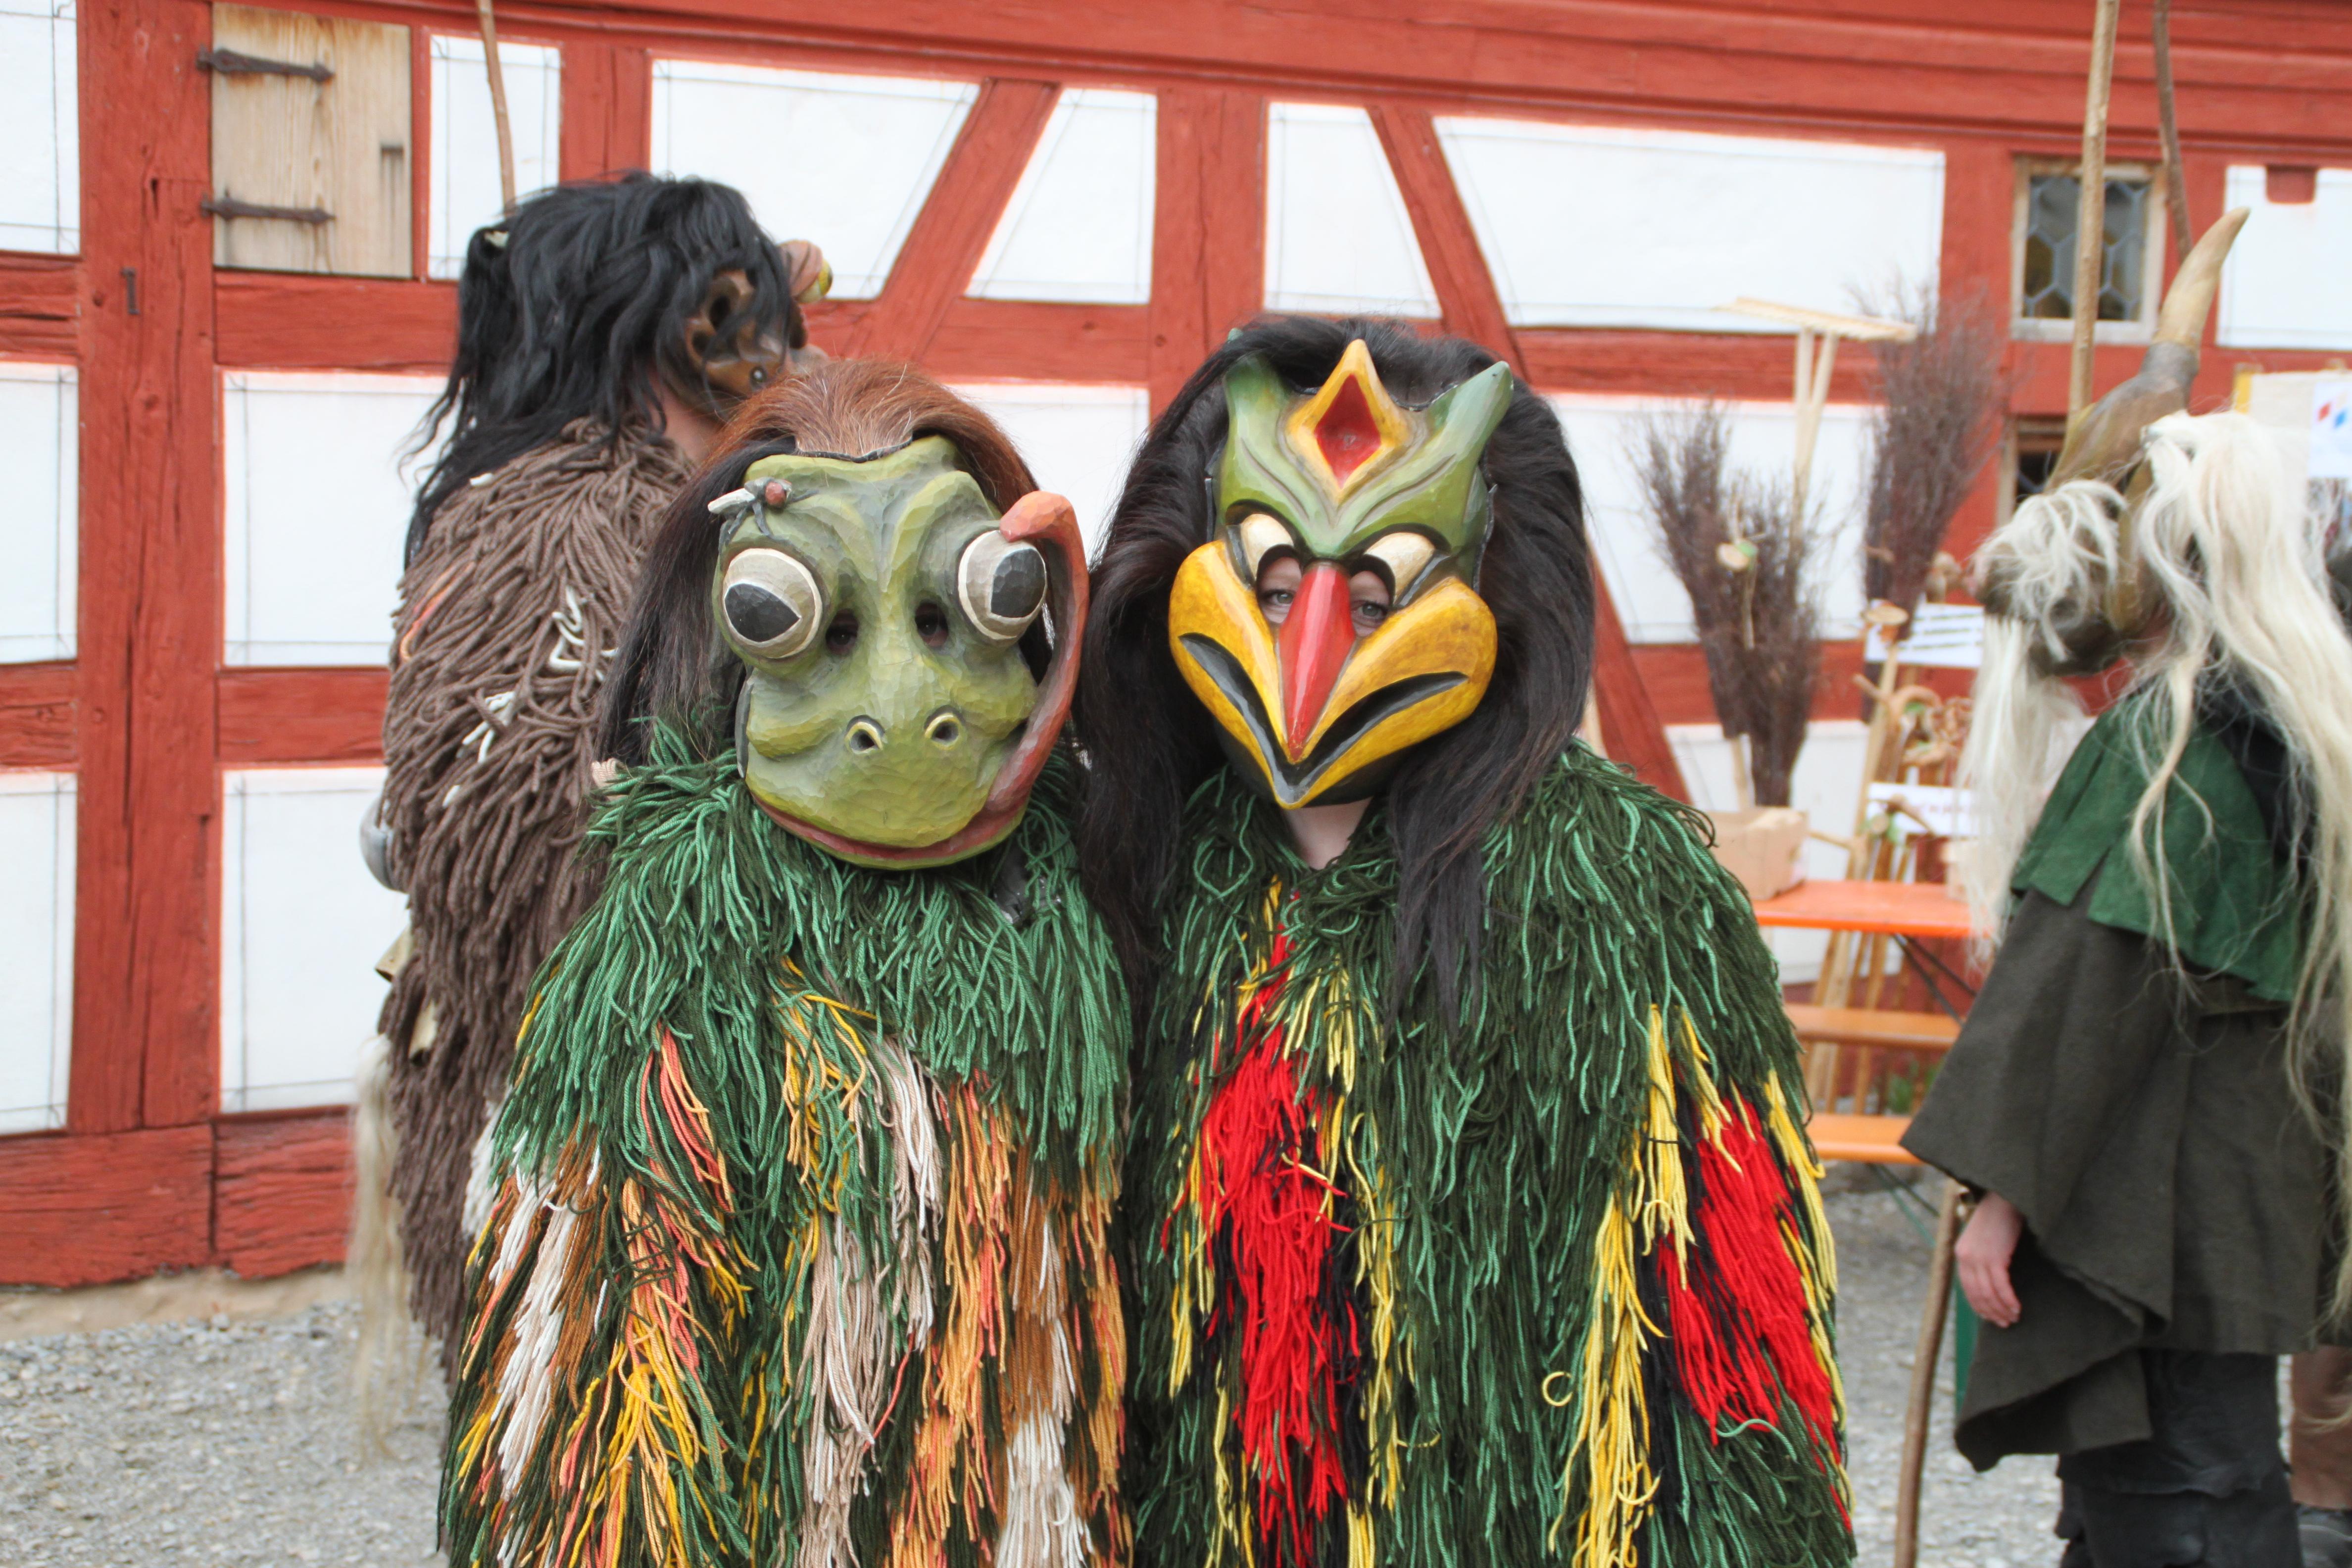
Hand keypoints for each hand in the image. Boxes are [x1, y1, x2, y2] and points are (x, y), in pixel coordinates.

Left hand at [1955, 1192, 2024, 1327]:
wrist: (2005, 1198)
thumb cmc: (1998, 1219)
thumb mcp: (1983, 1240)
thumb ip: (1982, 1258)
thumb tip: (1991, 1282)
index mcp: (1961, 1254)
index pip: (1967, 1288)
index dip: (1979, 1305)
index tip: (1990, 1317)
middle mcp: (1966, 1257)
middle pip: (1977, 1294)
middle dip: (1991, 1312)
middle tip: (2005, 1323)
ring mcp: (1979, 1257)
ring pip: (1989, 1293)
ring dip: (2001, 1309)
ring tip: (2013, 1318)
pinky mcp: (1994, 1256)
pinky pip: (2001, 1286)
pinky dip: (2008, 1299)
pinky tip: (2017, 1307)